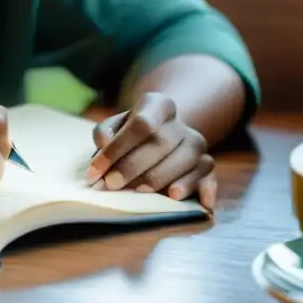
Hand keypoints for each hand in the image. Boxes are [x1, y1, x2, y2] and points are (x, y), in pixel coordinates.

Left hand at [85, 92, 216, 208]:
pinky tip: (180, 197)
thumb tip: (104, 144)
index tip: (95, 171)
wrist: (161, 136)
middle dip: (132, 166)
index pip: (141, 123)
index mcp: (158, 105)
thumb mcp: (114, 127)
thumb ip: (105, 132)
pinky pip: (207, 177)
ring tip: (139, 192)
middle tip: (111, 185)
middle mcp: (181, 123)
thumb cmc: (130, 135)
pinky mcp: (206, 166)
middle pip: (160, 143)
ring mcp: (196, 144)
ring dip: (159, 179)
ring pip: (184, 160)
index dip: (117, 148)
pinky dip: (198, 188)